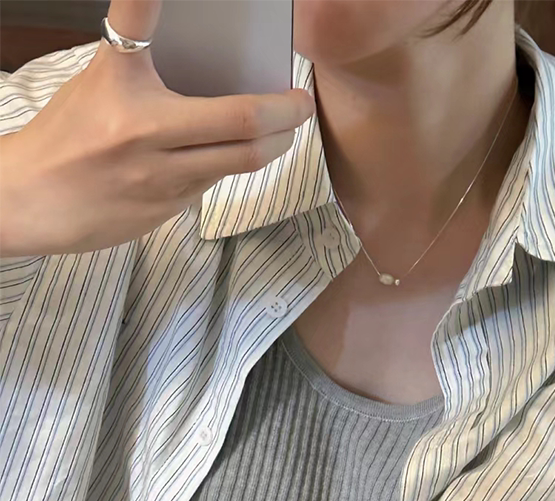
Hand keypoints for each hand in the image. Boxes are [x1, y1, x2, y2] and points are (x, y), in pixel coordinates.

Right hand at [0, 0, 314, 256]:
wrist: (34, 200)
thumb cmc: (70, 134)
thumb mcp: (101, 84)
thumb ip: (150, 70)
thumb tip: (214, 65)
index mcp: (120, 83)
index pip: (138, 21)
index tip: (214, 6)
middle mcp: (142, 129)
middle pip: (242, 121)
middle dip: (287, 113)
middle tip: (302, 104)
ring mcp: (158, 174)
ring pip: (241, 159)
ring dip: (275, 144)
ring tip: (284, 130)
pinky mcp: (168, 207)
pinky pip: (217, 182)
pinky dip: (236, 164)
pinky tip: (239, 153)